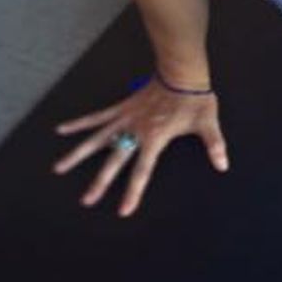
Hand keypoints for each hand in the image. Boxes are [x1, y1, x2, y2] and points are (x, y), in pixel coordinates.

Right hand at [51, 75, 228, 216]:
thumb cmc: (194, 98)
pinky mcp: (121, 107)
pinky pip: (97, 116)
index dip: (133, 192)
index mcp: (155, 139)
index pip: (142, 171)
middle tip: (86, 200)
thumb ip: (214, 144)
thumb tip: (223, 164)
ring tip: (58, 168)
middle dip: (100, 182)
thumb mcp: (207, 122)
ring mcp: (125, 119)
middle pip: (114, 161)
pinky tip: (61, 129)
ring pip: (97, 139)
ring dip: (78, 154)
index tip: (123, 210)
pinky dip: (79, 123)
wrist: (181, 71)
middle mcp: (135, 131)